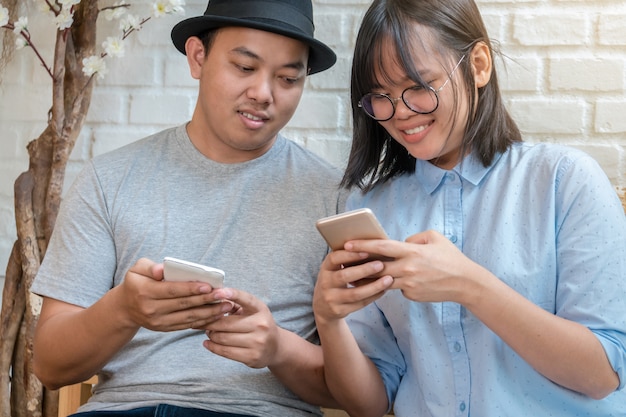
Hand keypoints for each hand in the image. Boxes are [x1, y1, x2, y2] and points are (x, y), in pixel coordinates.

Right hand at [115, 258, 233, 331]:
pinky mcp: (164, 329)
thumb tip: (162, 270)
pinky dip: (202, 321)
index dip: (190, 289)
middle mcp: (151, 309)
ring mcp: (158, 322)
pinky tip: (216, 315)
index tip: (208, 286)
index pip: (171, 290)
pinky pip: (186, 325)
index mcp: (144, 292)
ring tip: (226, 306)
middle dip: (205, 300)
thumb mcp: (137, 269)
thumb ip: (150, 267)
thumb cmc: (136, 282)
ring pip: (188, 317)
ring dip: (209, 313)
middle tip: (224, 295)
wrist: (125, 307)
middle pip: (183, 304)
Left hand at [200, 288, 282, 368]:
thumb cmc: (258, 325)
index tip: (218, 291)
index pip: (246, 299)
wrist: (275, 348)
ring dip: (211, 335)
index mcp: (261, 309)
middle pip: (226, 323)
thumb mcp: (253, 311)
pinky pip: (226, 352)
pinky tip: (208, 343)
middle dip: (210, 322)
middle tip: (202, 321)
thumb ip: (235, 304)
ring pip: (223, 338)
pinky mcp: (252, 357)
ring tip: (208, 332)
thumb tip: (212, 299)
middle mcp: (261, 325)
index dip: (232, 294)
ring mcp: (257, 342)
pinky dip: (213, 347)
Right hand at [313, 248, 392, 324]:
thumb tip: (371, 246)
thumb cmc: (334, 281)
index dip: (349, 255)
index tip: (366, 251)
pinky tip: (384, 290)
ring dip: (373, 286)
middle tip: (381, 264)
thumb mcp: (334, 269)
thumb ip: (346, 260)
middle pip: (345, 276)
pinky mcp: (339, 310)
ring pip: (354, 293)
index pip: (334, 258)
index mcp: (325, 268)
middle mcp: (325, 283)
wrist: (323, 307)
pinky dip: (373, 296)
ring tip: (388, 279)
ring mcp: (331, 298)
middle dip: (364, 270)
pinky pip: (359, 304)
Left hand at [344, 230, 478, 303]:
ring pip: (382, 280)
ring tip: (356, 273)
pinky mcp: (411, 295)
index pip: (381, 247)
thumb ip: (414, 238)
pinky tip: (392, 280)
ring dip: (369, 278)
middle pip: (376, 267)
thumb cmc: (450, 257)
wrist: (465, 283)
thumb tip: (400, 243)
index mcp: (412, 252)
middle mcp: (407, 269)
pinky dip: (393, 283)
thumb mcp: (434, 238)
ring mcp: (409, 284)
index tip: (348, 243)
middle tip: (344, 261)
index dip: (363, 245)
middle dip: (359, 264)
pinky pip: (397, 288)